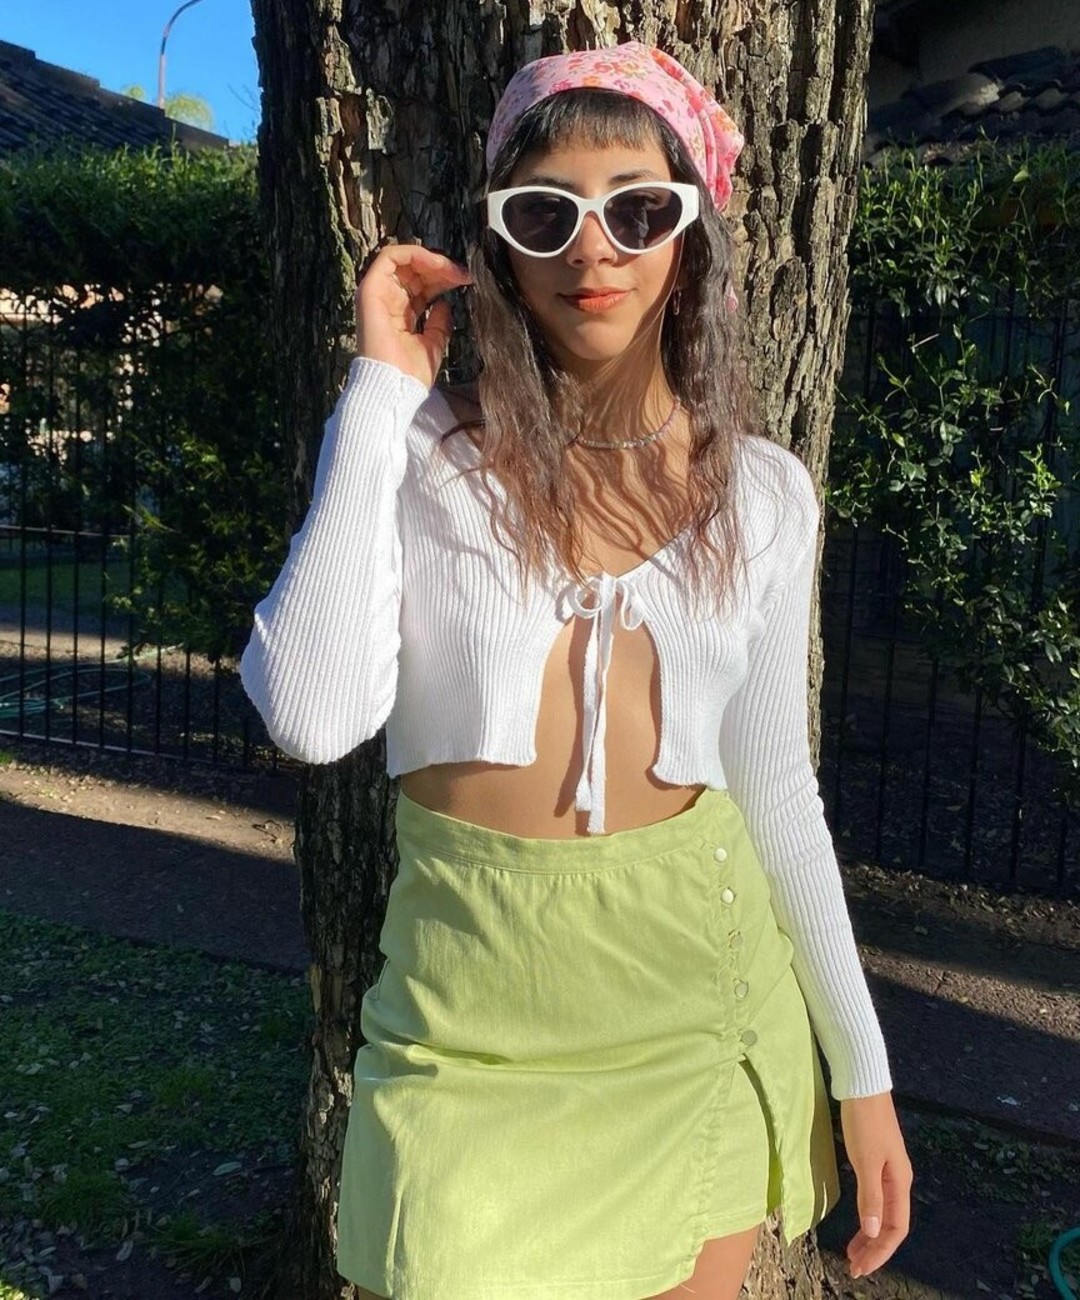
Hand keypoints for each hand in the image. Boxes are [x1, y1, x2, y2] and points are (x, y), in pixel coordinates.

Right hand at [355, 244, 471, 388]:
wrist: (395, 386)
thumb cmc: (410, 374)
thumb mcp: (433, 345)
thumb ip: (439, 324)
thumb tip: (444, 304)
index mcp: (400, 315)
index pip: (421, 287)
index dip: (443, 280)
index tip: (466, 281)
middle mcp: (387, 302)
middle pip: (415, 272)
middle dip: (441, 268)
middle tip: (464, 274)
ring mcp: (377, 294)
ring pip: (404, 261)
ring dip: (431, 260)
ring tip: (454, 270)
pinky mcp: (371, 289)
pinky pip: (389, 257)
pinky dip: (414, 254)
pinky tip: (437, 264)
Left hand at [839, 1091, 912, 1278]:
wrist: (863, 1087)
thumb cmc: (865, 1123)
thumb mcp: (865, 1161)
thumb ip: (869, 1196)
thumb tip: (872, 1231)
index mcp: (900, 1182)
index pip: (895, 1228)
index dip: (880, 1251)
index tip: (860, 1268)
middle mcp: (898, 1180)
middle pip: (890, 1224)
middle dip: (874, 1248)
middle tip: (853, 1267)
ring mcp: (888, 1170)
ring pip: (883, 1212)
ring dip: (869, 1234)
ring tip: (852, 1252)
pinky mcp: (876, 1160)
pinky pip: (875, 1198)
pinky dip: (866, 1215)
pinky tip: (858, 1222)